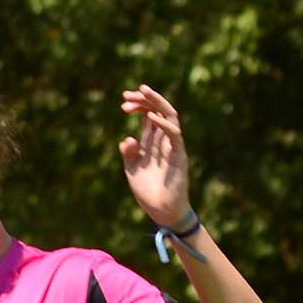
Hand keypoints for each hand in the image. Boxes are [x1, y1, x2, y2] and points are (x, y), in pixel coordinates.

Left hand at [118, 84, 193, 226]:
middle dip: (144, 99)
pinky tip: (150, 117)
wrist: (161, 211)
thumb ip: (128, 152)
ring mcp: (173, 146)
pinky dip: (164, 124)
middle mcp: (164, 140)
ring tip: (143, 91)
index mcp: (153, 141)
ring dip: (157, 102)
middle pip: (158, 110)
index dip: (138, 105)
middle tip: (128, 94)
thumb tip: (128, 138)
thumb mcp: (132, 169)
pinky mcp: (179, 155)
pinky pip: (175, 134)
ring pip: (170, 116)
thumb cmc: (148, 191)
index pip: (148, 115)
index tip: (123, 102)